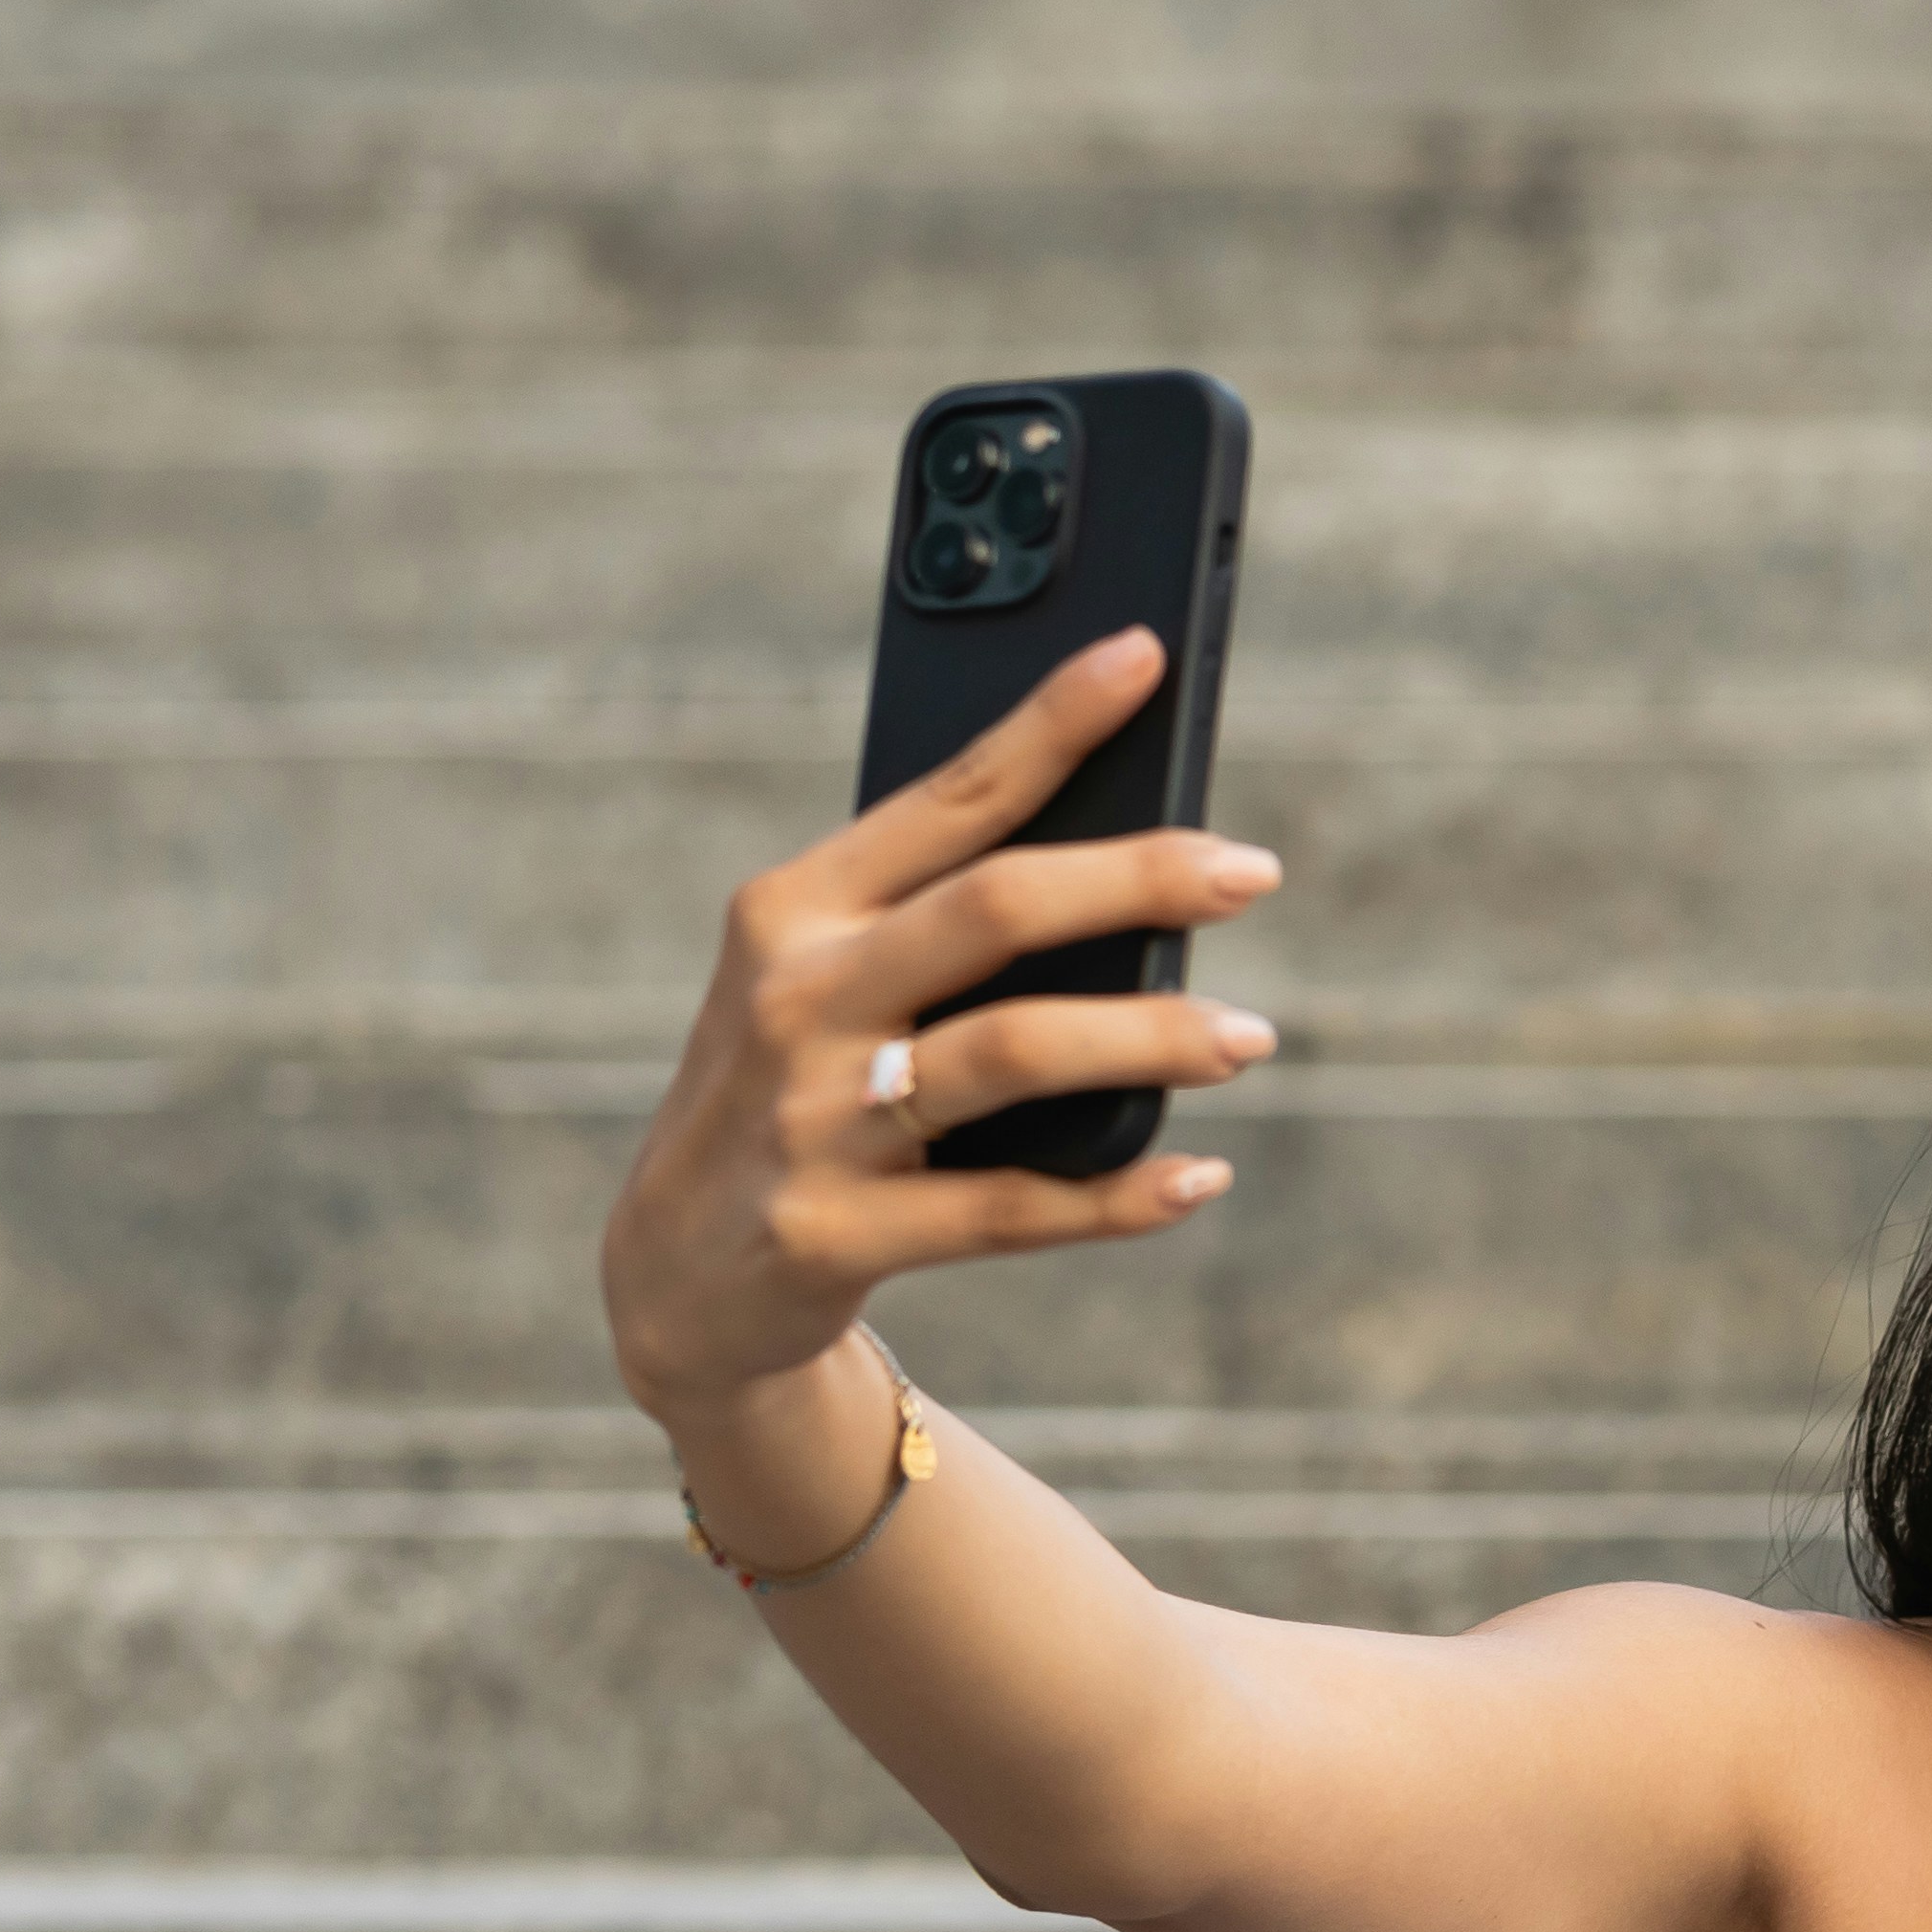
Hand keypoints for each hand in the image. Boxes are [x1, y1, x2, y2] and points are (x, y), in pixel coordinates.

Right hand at [599, 622, 1284, 1425]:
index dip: (1050, 723)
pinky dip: (1117, 1196)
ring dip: (1149, 1038)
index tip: (1144, 657)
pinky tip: (1196, 1175)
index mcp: (795, 909)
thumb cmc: (795, 1090)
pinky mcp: (833, 1233)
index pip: (946, 797)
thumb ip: (932, 924)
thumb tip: (1128, 868)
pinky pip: (1007, 1211)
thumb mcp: (823, 984)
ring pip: (1012, 1053)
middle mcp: (796, 997)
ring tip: (1245, 1036)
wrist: (679, 1274)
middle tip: (1252, 871)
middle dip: (1136, 877)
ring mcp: (812, 1119)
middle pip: (994, 909)